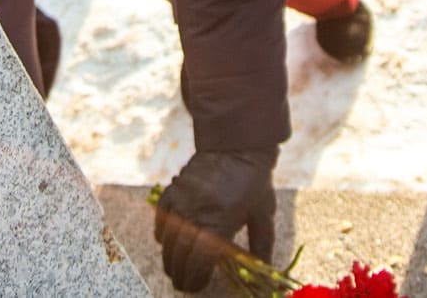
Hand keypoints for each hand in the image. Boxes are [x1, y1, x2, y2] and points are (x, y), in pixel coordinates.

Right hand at [153, 148, 278, 291]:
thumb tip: (264, 269)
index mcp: (221, 223)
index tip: (197, 287)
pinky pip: (161, 218)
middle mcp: (197, 214)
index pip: (201, 262)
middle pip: (180, 256)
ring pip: (167, 241)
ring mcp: (182, 201)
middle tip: (184, 285)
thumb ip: (262, 244)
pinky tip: (167, 243)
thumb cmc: (254, 180)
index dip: (197, 279)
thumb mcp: (264, 214)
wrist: (236, 142)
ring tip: (175, 270)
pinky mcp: (173, 190)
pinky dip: (161, 234)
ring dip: (169, 259)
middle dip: (181, 275)